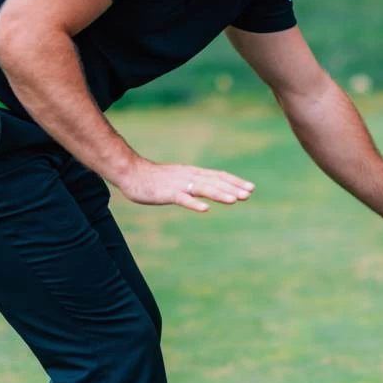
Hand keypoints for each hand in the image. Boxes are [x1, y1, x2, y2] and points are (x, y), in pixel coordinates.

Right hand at [117, 160, 254, 210]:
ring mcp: (179, 184)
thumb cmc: (156, 179)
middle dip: (233, 188)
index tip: (251, 188)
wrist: (132, 173)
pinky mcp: (167, 193)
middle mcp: (190, 176)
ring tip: (235, 200)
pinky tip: (205, 209)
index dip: (235, 182)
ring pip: (203, 189)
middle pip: (215, 182)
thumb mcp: (180, 179)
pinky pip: (183, 199)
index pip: (219, 176)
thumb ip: (194, 183)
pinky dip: (194, 204)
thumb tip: (210, 190)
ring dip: (219, 194)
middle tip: (249, 194)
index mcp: (194, 173)